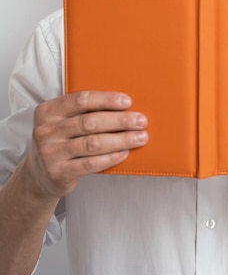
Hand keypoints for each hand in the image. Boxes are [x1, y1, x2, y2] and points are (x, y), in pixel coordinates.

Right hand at [25, 91, 147, 198]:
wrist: (40, 175)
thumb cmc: (61, 141)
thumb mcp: (63, 121)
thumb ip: (83, 112)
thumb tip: (124, 106)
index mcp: (48, 111)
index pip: (81, 100)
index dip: (106, 99)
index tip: (128, 102)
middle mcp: (46, 130)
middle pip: (90, 122)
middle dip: (120, 120)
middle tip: (141, 121)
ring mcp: (50, 153)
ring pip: (93, 143)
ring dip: (121, 139)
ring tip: (140, 137)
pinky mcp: (58, 172)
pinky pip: (90, 163)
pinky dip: (111, 157)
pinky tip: (124, 153)